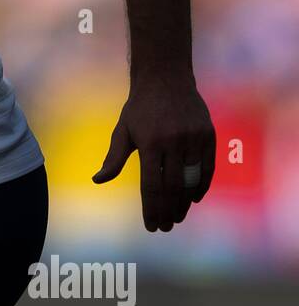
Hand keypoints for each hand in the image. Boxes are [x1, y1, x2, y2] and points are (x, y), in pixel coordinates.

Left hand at [92, 79, 215, 231]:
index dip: (152, 209)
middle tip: (166, 226)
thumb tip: (98, 180)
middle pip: (173, 187)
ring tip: (178, 217)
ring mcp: (193, 138)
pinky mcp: (208, 134)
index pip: (152, 186)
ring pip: (192, 180)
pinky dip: (202, 185)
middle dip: (169, 211)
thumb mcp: (123, 131)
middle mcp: (173, 142)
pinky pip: (208, 167)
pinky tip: (194, 198)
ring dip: (185, 203)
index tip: (152, 227)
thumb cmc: (140, 108)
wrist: (166, 78)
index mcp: (149, 144)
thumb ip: (114, 158)